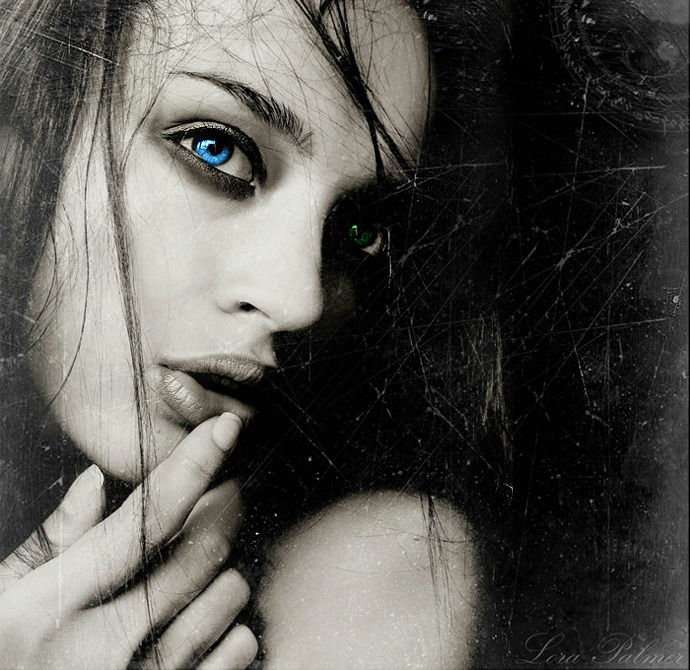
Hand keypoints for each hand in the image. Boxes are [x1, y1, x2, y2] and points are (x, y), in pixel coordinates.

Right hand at [0, 413, 257, 668]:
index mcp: (56, 607)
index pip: (143, 519)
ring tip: (203, 568)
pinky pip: (236, 651)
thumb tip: (95, 481)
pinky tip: (210, 617)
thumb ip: (51, 543)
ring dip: (225, 570)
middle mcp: (105, 646)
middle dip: (221, 509)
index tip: (224, 429)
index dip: (192, 466)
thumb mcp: (0, 602)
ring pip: (225, 597)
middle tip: (221, 496)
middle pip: (199, 552)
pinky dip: (235, 625)